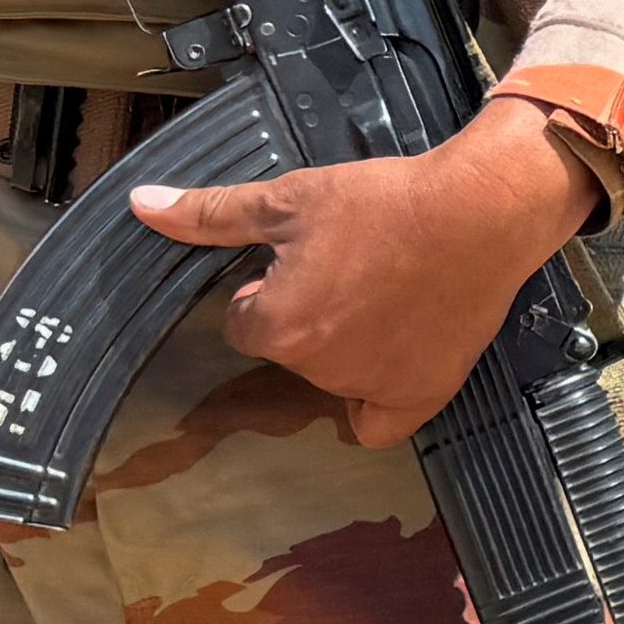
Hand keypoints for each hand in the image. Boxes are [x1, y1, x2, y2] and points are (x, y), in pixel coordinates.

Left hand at [131, 104, 598, 442]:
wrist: (481, 210)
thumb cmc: (384, 201)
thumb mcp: (293, 198)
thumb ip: (213, 215)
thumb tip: (142, 205)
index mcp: (277, 326)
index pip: (246, 322)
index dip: (273, 286)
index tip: (312, 259)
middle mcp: (316, 369)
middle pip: (292, 349)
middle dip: (311, 314)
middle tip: (355, 266)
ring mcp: (371, 388)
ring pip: (334, 376)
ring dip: (348, 345)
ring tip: (390, 289)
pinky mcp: (421, 395)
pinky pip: (378, 425)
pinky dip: (377, 403)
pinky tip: (390, 362)